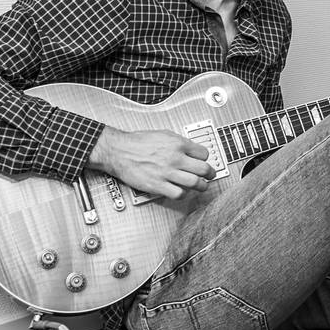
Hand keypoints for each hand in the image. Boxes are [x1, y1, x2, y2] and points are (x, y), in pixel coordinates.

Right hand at [87, 127, 214, 199]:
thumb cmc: (137, 142)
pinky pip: (179, 194)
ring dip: (201, 186)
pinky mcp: (158, 185)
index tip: (203, 162)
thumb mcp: (163, 134)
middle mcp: (175, 158)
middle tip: (210, 176)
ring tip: (201, 186)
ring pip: (195, 183)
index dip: (205, 159)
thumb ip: (179, 142)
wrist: (119, 151)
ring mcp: (167, 172)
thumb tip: (190, 149)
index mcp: (178, 144)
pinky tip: (182, 191)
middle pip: (204, 169)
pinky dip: (183, 194)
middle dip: (210, 174)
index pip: (204, 154)